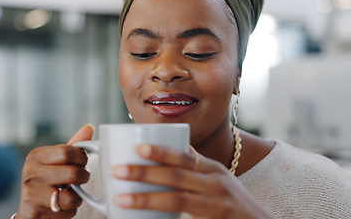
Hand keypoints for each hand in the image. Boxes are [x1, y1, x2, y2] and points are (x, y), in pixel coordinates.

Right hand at [15, 124, 93, 218]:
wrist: (30, 210)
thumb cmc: (47, 182)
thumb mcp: (57, 162)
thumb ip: (73, 146)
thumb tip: (89, 127)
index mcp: (36, 156)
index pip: (67, 151)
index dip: (82, 158)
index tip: (83, 162)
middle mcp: (30, 172)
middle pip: (72, 172)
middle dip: (83, 176)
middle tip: (82, 178)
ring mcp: (31, 192)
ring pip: (71, 195)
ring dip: (78, 196)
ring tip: (72, 194)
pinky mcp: (34, 211)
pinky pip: (66, 210)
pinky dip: (71, 209)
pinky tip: (63, 206)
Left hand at [111, 144, 272, 218]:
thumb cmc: (233, 201)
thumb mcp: (219, 178)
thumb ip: (198, 165)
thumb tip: (179, 146)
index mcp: (213, 170)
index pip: (185, 157)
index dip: (161, 152)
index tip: (137, 148)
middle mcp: (216, 184)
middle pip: (177, 176)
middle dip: (144, 173)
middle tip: (117, 171)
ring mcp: (216, 206)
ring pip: (177, 200)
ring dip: (146, 199)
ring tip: (121, 199)